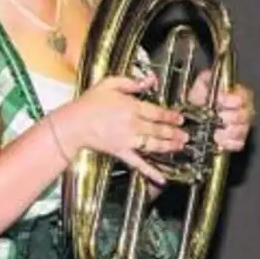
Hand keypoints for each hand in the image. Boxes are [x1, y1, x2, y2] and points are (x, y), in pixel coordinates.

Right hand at [58, 73, 187, 185]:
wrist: (74, 123)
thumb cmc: (89, 103)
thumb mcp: (109, 83)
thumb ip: (131, 82)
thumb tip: (149, 80)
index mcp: (131, 107)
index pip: (157, 112)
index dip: (171, 115)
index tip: (180, 118)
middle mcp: (133, 124)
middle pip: (159, 129)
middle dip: (175, 132)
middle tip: (186, 135)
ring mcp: (128, 140)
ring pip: (154, 144)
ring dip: (169, 147)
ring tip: (180, 147)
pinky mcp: (121, 152)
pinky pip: (139, 163)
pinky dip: (151, 172)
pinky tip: (162, 178)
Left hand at [186, 69, 254, 152]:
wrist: (192, 116)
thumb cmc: (200, 98)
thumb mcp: (202, 82)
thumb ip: (209, 77)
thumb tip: (217, 87)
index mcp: (239, 94)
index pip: (245, 96)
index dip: (232, 100)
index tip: (220, 101)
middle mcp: (246, 110)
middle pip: (246, 115)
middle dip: (229, 117)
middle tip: (217, 117)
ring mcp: (243, 126)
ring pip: (242, 131)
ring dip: (227, 131)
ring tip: (215, 130)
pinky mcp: (238, 141)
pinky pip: (238, 144)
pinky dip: (227, 143)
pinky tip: (217, 139)